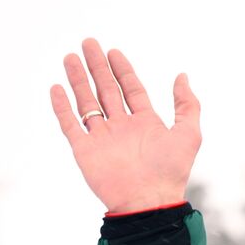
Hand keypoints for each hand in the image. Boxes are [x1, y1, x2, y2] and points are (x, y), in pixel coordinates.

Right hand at [49, 38, 200, 212]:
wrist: (148, 201)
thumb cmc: (171, 171)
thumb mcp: (188, 134)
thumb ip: (187, 105)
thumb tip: (182, 76)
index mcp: (146, 124)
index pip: (131, 89)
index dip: (123, 70)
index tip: (113, 51)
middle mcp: (122, 128)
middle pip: (106, 90)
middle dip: (97, 67)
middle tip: (88, 43)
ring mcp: (102, 138)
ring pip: (87, 102)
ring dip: (78, 80)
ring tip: (70, 58)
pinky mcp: (85, 150)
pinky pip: (70, 124)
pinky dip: (62, 107)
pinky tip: (56, 88)